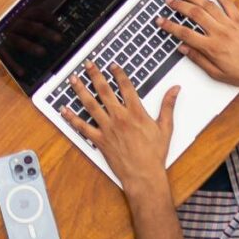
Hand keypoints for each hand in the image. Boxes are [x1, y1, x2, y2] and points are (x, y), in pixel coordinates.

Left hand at [64, 61, 176, 189]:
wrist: (144, 175)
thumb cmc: (154, 154)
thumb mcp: (165, 128)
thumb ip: (168, 105)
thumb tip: (175, 89)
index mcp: (135, 112)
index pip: (125, 86)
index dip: (118, 73)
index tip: (112, 65)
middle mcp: (119, 117)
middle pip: (104, 91)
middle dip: (95, 75)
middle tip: (88, 64)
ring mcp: (107, 128)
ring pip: (90, 105)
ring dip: (80, 90)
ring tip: (73, 79)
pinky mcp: (99, 140)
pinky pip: (82, 127)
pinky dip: (72, 118)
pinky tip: (64, 110)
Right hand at [154, 0, 238, 92]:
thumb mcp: (218, 74)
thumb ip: (199, 59)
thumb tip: (183, 48)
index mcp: (212, 48)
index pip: (185, 33)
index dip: (170, 26)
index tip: (161, 20)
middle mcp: (220, 33)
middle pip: (195, 14)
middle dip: (179, 5)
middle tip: (169, 0)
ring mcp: (231, 24)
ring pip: (208, 5)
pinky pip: (228, 3)